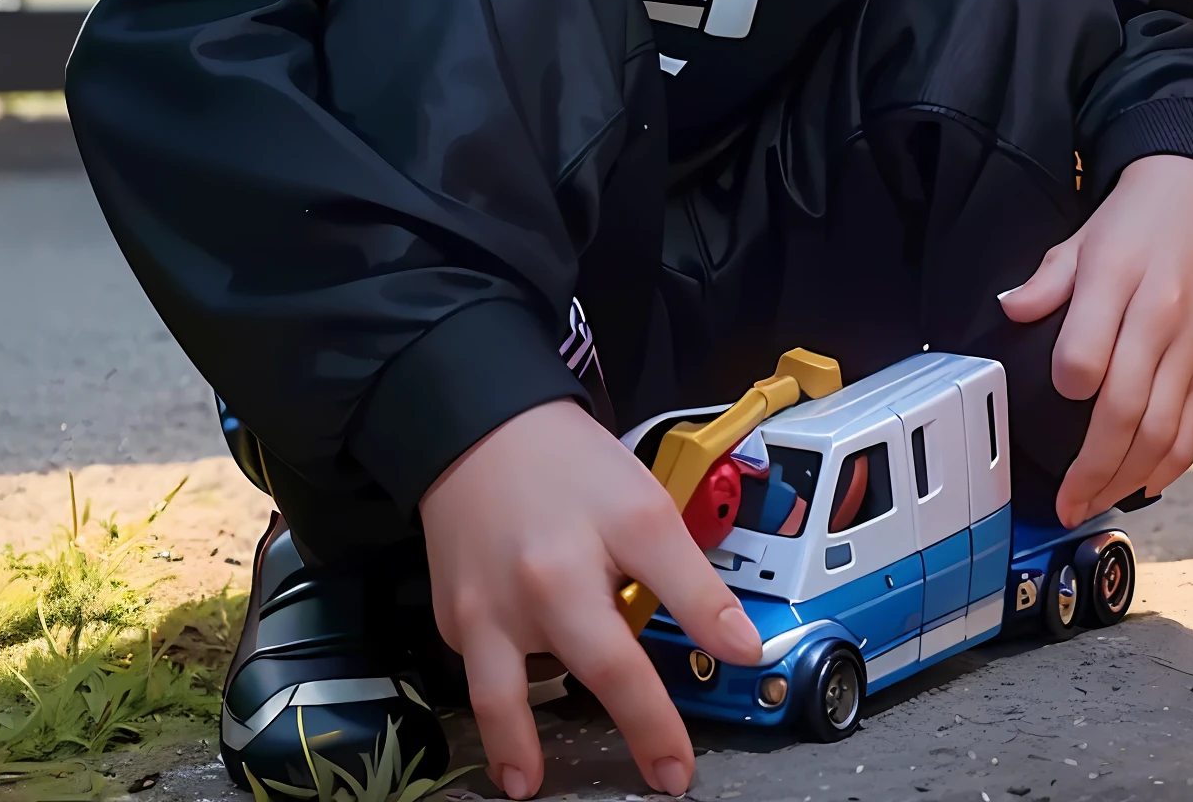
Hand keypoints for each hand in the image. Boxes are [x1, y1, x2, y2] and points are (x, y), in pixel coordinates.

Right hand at [419, 399, 759, 798]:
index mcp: (574, 573)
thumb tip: (742, 646)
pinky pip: (480, 663)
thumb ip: (692, 584)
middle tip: (660, 779)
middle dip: (624, 733)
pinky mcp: (450, 615)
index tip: (681, 768)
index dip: (658, 723)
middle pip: (574, 682)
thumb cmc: (568, 465)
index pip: (624, 668)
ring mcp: (477, 613)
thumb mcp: (644, 509)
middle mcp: (523, 601)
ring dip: (512, 745)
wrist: (480, 425)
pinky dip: (499, 688)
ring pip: (496, 697)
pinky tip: (516, 701)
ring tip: (527, 783)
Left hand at [998, 155, 1192, 525]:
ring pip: (1163, 432)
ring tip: (1093, 503)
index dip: (1069, 381)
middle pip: (1127, 408)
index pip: (1090, 349)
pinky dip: (1169, 467)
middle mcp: (1159, 317)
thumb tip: (1008, 309)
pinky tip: (1140, 485)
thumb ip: (1045, 281)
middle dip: (1092, 466)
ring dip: (1126, 479)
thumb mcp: (1082, 238)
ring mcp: (1191, 347)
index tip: (1052, 399)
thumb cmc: (1137, 220)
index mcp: (1118, 280)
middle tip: (1064, 501)